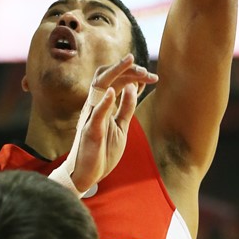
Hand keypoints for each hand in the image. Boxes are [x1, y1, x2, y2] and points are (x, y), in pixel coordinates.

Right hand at [60, 55, 157, 193]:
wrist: (87, 174)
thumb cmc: (102, 150)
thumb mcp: (121, 126)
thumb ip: (126, 108)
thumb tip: (134, 87)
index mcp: (103, 105)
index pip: (117, 81)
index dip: (134, 75)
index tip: (152, 76)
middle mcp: (95, 105)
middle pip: (107, 77)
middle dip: (126, 69)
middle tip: (146, 70)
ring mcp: (91, 116)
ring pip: (99, 86)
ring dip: (116, 73)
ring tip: (130, 63)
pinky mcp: (90, 130)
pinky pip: (96, 113)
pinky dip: (105, 101)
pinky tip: (113, 91)